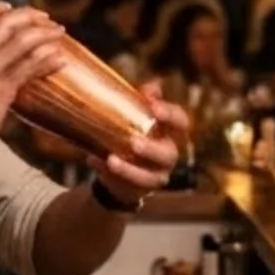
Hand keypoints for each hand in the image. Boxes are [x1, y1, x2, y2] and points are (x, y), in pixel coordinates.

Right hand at [0, 0, 66, 156]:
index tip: (11, 6)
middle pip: (5, 23)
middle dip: (29, 16)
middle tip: (46, 18)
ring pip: (22, 41)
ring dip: (45, 34)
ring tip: (59, 33)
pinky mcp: (1, 90)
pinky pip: (29, 67)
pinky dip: (48, 59)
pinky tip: (60, 59)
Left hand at [88, 82, 186, 205]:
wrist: (119, 168)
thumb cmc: (129, 133)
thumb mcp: (135, 115)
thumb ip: (141, 100)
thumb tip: (152, 86)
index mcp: (170, 133)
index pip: (181, 122)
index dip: (170, 115)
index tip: (153, 106)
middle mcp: (169, 154)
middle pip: (169, 153)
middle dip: (152, 149)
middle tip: (134, 143)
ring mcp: (158, 174)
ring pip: (150, 176)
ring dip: (130, 169)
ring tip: (111, 159)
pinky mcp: (142, 188)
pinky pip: (129, 185)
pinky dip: (111, 174)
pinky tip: (94, 161)